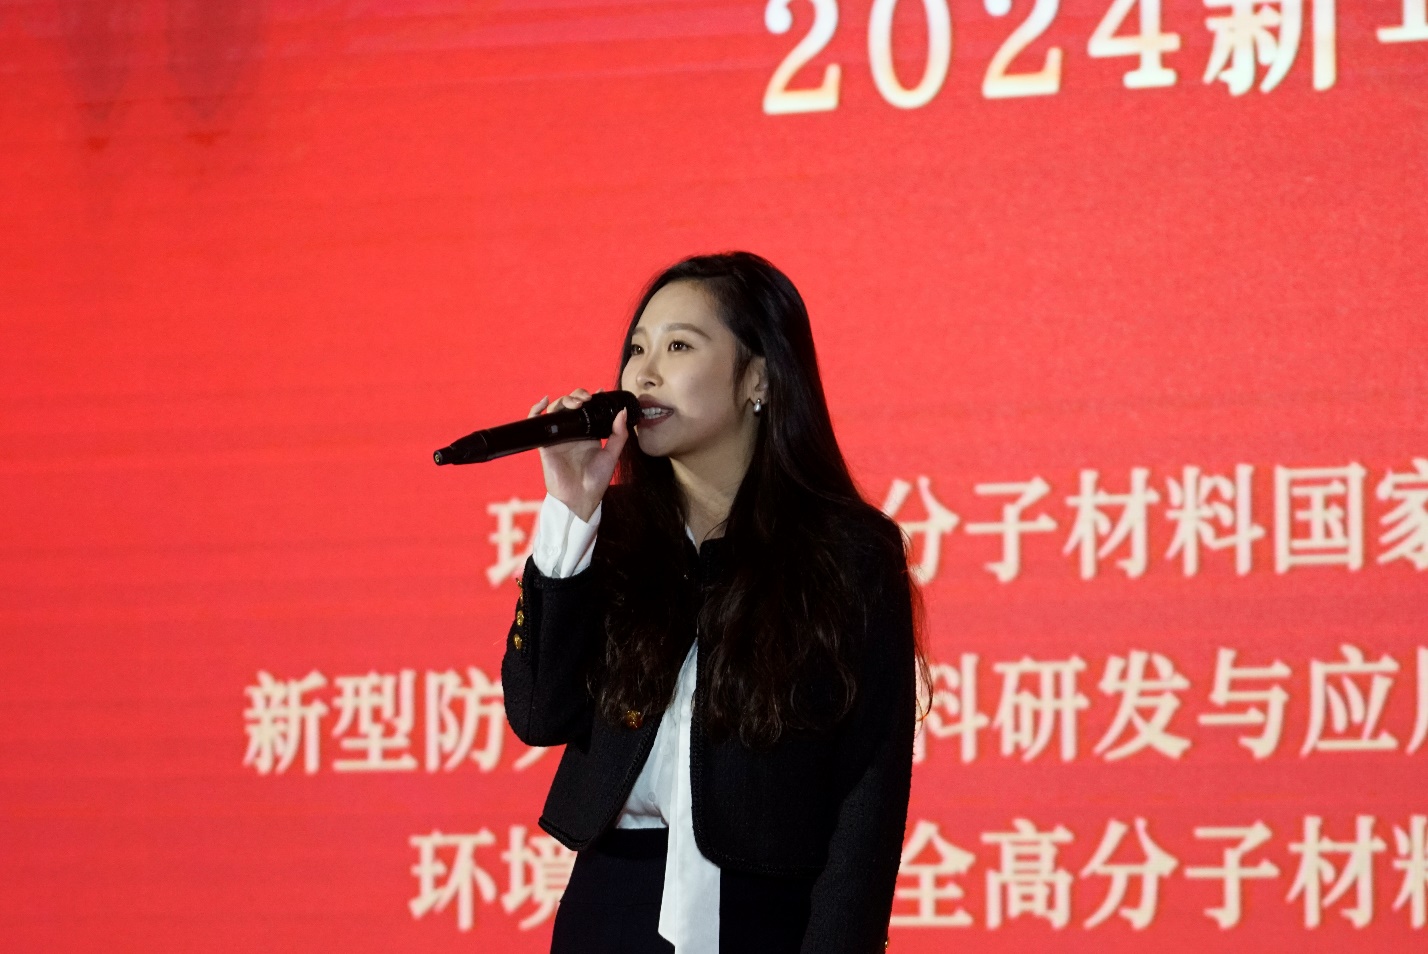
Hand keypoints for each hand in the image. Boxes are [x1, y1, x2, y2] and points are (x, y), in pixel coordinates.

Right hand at [529, 389, 628, 521]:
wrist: (581, 498)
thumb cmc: (596, 480)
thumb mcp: (612, 455)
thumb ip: (619, 434)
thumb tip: (623, 412)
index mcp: (587, 433)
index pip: (587, 409)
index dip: (591, 397)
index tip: (600, 391)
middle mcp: (572, 432)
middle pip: (570, 405)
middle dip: (577, 395)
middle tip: (586, 399)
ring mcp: (558, 436)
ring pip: (556, 410)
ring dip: (564, 400)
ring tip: (576, 402)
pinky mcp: (545, 443)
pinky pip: (536, 422)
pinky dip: (536, 409)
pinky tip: (544, 401)